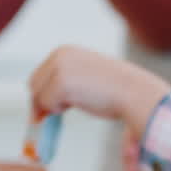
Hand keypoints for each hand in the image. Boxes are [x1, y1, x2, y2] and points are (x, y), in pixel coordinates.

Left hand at [29, 46, 170, 128]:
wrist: (136, 92)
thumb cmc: (116, 89)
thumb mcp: (86, 77)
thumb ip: (66, 83)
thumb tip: (42, 104)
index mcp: (65, 51)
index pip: (40, 75)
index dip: (41, 94)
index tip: (42, 110)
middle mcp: (59, 55)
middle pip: (34, 84)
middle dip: (39, 103)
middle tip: (43, 119)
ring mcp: (59, 68)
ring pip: (38, 96)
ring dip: (52, 107)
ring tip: (80, 103)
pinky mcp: (61, 84)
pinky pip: (47, 105)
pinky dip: (59, 111)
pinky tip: (82, 103)